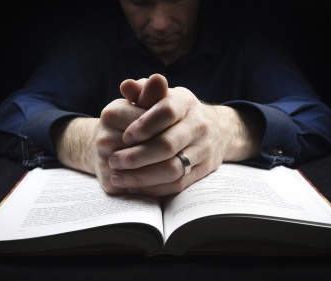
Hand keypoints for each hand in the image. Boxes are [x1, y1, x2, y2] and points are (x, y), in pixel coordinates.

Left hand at [107, 74, 261, 196]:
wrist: (216, 129)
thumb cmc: (177, 111)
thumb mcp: (163, 96)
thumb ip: (142, 91)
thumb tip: (125, 85)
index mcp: (186, 103)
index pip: (166, 112)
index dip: (143, 126)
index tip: (125, 137)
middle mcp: (198, 125)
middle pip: (167, 145)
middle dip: (137, 156)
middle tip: (113, 160)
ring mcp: (203, 150)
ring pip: (172, 169)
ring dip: (142, 176)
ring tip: (118, 177)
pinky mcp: (203, 170)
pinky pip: (178, 184)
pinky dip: (154, 188)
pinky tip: (134, 186)